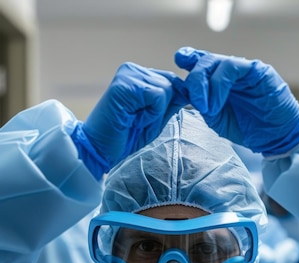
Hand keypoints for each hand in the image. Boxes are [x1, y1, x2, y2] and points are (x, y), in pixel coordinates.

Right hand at [72, 62, 187, 175]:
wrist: (101, 150)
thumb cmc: (126, 137)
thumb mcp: (155, 119)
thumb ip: (171, 104)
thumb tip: (190, 92)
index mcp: (140, 76)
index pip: (171, 80)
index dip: (173, 101)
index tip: (154, 119)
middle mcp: (133, 70)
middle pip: (171, 83)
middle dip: (162, 108)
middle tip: (140, 121)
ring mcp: (128, 74)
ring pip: (165, 88)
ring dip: (155, 111)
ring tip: (136, 119)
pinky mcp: (124, 84)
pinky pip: (156, 95)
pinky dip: (151, 112)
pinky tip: (134, 118)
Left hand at [174, 46, 298, 155]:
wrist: (276, 137)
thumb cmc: (248, 128)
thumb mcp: (218, 120)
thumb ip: (203, 105)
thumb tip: (188, 94)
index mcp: (219, 81)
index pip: (201, 63)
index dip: (188, 59)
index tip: (178, 62)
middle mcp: (230, 72)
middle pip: (204, 62)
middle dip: (194, 81)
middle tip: (194, 101)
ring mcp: (243, 69)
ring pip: (216, 62)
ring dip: (205, 85)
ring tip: (207, 107)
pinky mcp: (257, 70)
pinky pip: (232, 67)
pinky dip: (219, 84)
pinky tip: (216, 103)